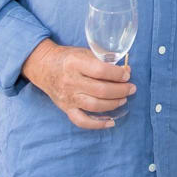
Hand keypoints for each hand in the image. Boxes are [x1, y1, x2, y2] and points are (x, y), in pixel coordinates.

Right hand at [21, 39, 135, 129]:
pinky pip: (82, 121)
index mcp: (75, 63)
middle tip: (131, 88)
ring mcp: (68, 97)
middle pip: (100, 90)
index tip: (127, 75)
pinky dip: (97, 124)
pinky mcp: (66, 109)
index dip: (117, 74)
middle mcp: (70, 82)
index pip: (100, 71)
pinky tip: (111, 122)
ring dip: (113, 104)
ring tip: (124, 99)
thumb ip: (104, 61)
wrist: (45, 67)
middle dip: (120, 90)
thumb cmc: (69, 57)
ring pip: (94, 106)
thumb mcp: (85, 52)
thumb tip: (126, 71)